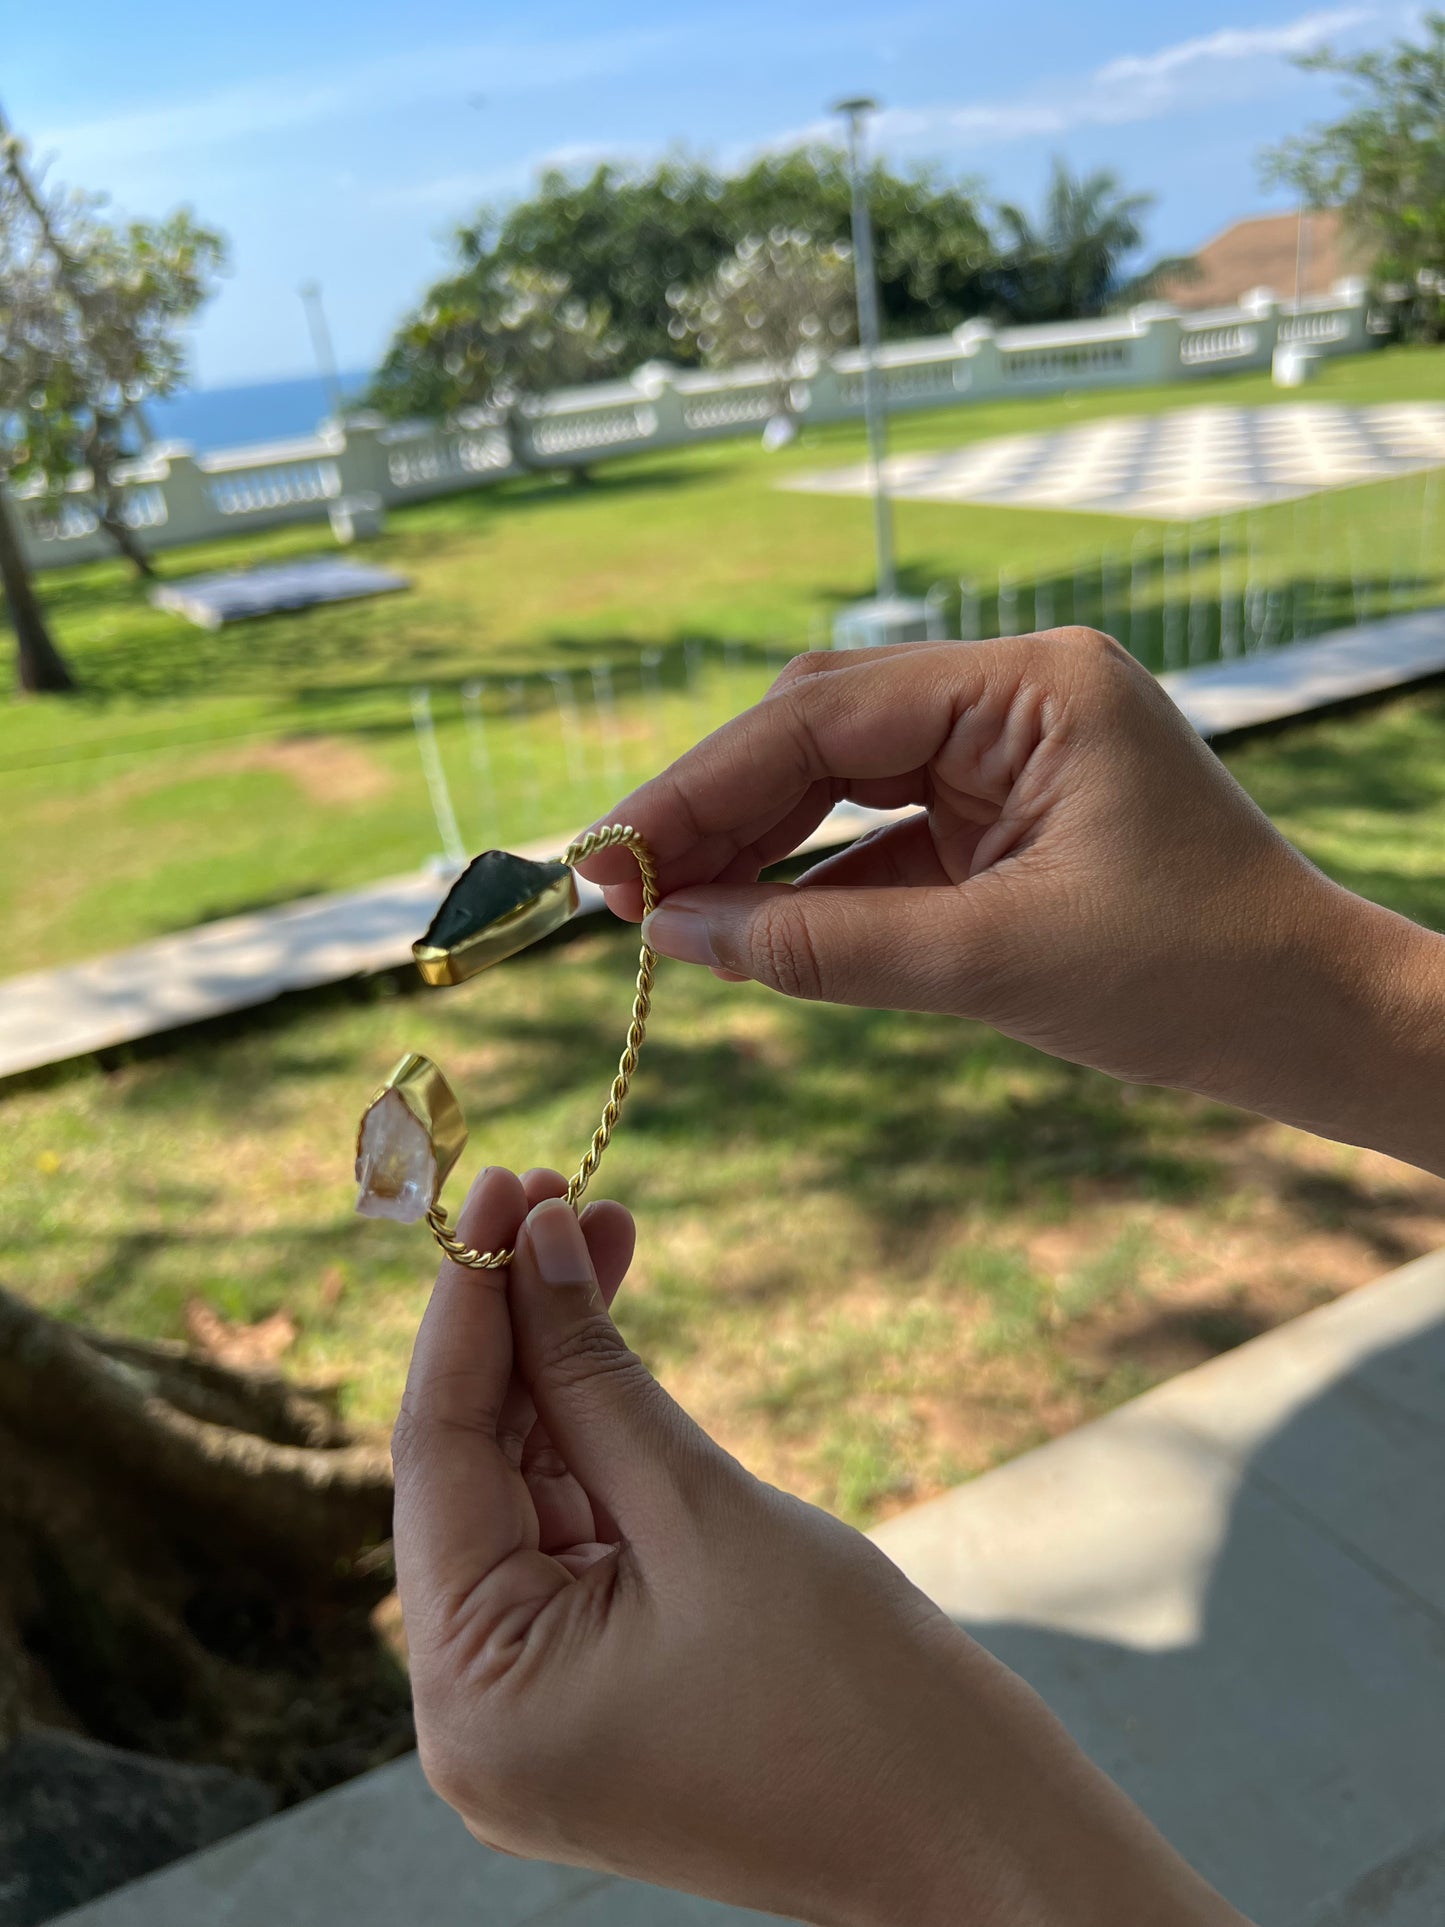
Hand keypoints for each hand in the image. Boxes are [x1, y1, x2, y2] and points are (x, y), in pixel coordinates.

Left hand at [393, 1166, 1246, 1926]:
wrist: (983, 1843)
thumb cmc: (860, 1699)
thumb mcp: (707, 1512)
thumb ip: (599, 1376)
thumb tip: (534, 1244)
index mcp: (473, 1701)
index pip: (436, 1455)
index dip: (470, 1305)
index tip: (503, 1185)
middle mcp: (477, 1717)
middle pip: (476, 1469)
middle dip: (522, 1326)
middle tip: (560, 1194)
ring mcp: (539, 1710)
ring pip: (529, 1492)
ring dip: (564, 1370)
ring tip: (601, 1237)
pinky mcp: (599, 1691)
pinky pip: (576, 1538)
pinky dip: (599, 1441)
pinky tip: (613, 1341)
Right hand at [583, 631, 1444, 1175]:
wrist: (1316, 1025)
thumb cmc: (1197, 979)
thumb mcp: (992, 962)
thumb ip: (821, 947)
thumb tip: (673, 937)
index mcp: (1032, 684)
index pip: (823, 717)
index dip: (701, 788)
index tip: (607, 857)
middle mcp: (1014, 696)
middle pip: (818, 733)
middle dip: (713, 810)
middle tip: (608, 886)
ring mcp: (1010, 755)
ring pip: (840, 782)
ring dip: (752, 846)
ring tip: (656, 910)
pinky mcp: (1006, 817)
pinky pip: (881, 838)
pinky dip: (812, 884)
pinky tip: (743, 925)